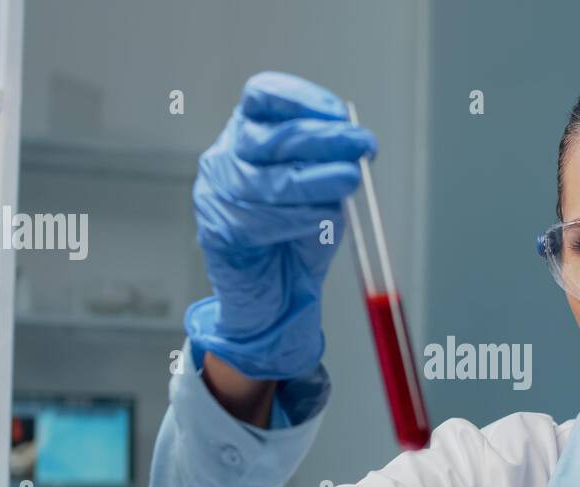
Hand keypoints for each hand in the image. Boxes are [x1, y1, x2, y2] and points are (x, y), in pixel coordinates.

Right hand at [185, 72, 376, 380]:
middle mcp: (226, 157)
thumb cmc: (298, 238)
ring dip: (315, 180)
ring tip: (350, 180)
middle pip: (270, 137)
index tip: (340, 114)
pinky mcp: (218, 231)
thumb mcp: (323, 192)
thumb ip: (332, 165)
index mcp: (250, 134)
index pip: (263, 96)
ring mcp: (216, 193)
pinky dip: (298, 219)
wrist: (274, 297)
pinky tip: (323, 220)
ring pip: (267, 180)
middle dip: (322, 139)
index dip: (302, 100)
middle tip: (362, 146)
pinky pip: (260, 220)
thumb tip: (357, 144)